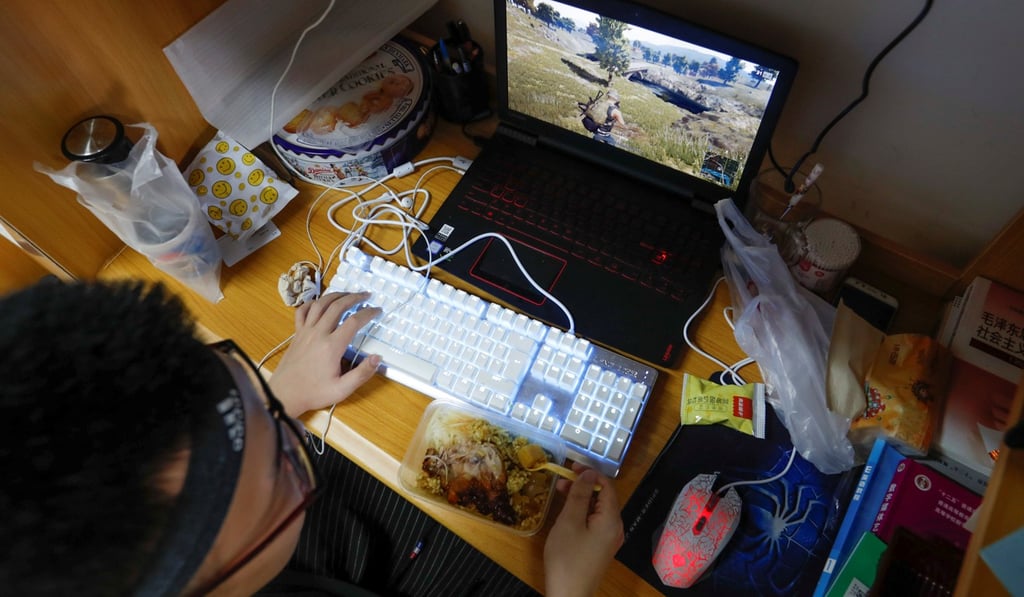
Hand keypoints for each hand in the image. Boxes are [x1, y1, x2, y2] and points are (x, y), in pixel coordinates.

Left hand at [268, 292, 380, 416]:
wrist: (284, 395)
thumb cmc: (314, 393)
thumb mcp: (342, 389)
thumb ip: (362, 373)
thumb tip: (377, 358)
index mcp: (332, 346)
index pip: (354, 322)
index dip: (368, 313)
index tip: (377, 310)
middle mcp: (318, 334)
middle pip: (337, 306)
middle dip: (354, 297)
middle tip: (366, 295)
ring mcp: (305, 332)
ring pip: (320, 304)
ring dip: (335, 296)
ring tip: (347, 294)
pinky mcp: (296, 334)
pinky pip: (302, 312)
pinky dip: (311, 303)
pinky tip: (319, 303)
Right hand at [543, 464, 623, 596]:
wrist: (569, 595)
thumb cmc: (567, 557)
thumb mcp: (570, 521)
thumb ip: (580, 495)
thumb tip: (589, 473)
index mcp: (611, 519)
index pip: (607, 486)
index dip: (590, 473)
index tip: (571, 467)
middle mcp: (615, 527)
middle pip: (603, 497)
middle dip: (584, 485)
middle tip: (561, 481)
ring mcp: (609, 539)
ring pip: (598, 510)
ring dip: (581, 499)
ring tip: (560, 494)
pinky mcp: (601, 548)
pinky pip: (595, 522)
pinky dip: (583, 513)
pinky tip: (567, 513)